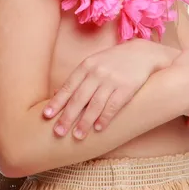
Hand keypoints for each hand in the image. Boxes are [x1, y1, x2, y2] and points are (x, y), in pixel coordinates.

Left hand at [43, 39, 180, 139]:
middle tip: (58, 132)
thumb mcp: (93, 63)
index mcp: (86, 66)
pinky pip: (113, 106)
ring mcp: (112, 80)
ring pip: (95, 105)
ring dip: (85, 122)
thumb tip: (56, 93)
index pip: (68, 87)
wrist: (141, 53)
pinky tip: (98, 128)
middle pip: (79, 98)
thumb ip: (77, 78)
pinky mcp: (127, 88)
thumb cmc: (113, 61)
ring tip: (77, 136)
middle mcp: (97, 73)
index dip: (57, 102)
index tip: (46, 115)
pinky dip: (105, 118)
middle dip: (67, 116)